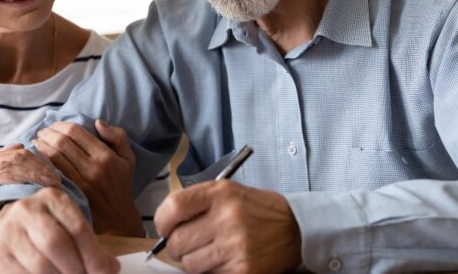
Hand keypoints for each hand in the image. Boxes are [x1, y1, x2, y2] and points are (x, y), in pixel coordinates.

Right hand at [0, 144, 59, 234]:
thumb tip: (20, 159)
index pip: (21, 152)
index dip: (42, 161)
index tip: (57, 173)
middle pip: (21, 154)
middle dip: (44, 165)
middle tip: (61, 178)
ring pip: (13, 162)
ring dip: (37, 171)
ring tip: (53, 183)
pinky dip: (19, 178)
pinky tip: (32, 186)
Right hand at [0, 187, 119, 273]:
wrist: (5, 225)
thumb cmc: (45, 228)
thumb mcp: (69, 226)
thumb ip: (91, 246)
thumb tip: (110, 269)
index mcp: (52, 199)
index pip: (77, 228)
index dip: (93, 256)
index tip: (103, 273)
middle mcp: (27, 209)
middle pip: (56, 243)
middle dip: (76, 269)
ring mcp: (8, 231)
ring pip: (39, 264)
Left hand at [33, 119, 143, 235]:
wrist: (118, 220)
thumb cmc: (121, 186)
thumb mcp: (128, 159)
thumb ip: (118, 136)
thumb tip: (97, 122)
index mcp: (105, 156)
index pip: (76, 132)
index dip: (61, 125)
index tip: (54, 125)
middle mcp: (92, 168)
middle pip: (62, 142)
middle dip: (48, 133)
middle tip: (42, 132)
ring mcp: (80, 182)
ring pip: (53, 157)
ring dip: (41, 146)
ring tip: (36, 142)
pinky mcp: (70, 194)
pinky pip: (51, 173)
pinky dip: (41, 163)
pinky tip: (37, 159)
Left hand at [154, 180, 301, 273]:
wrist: (295, 227)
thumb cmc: (256, 210)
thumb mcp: (228, 192)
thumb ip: (196, 203)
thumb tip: (165, 226)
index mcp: (221, 193)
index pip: (173, 207)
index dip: (162, 222)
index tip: (165, 228)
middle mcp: (228, 217)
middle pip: (177, 242)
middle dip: (177, 247)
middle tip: (188, 244)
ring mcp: (237, 246)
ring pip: (190, 265)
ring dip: (195, 262)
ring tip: (211, 252)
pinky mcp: (244, 270)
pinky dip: (212, 272)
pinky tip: (225, 261)